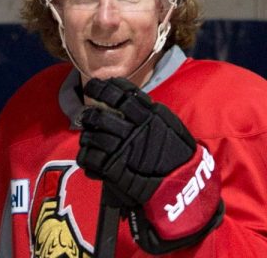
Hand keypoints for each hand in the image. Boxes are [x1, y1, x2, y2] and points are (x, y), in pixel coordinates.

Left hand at [77, 77, 222, 252]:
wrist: (185, 184)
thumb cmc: (178, 153)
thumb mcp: (170, 125)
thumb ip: (151, 111)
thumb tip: (131, 97)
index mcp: (149, 116)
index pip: (120, 94)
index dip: (102, 87)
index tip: (94, 85)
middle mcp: (133, 130)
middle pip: (100, 116)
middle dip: (89, 115)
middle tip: (88, 117)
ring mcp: (123, 149)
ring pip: (91, 137)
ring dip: (86, 137)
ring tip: (89, 139)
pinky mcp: (115, 169)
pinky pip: (90, 158)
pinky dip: (86, 157)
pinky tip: (89, 158)